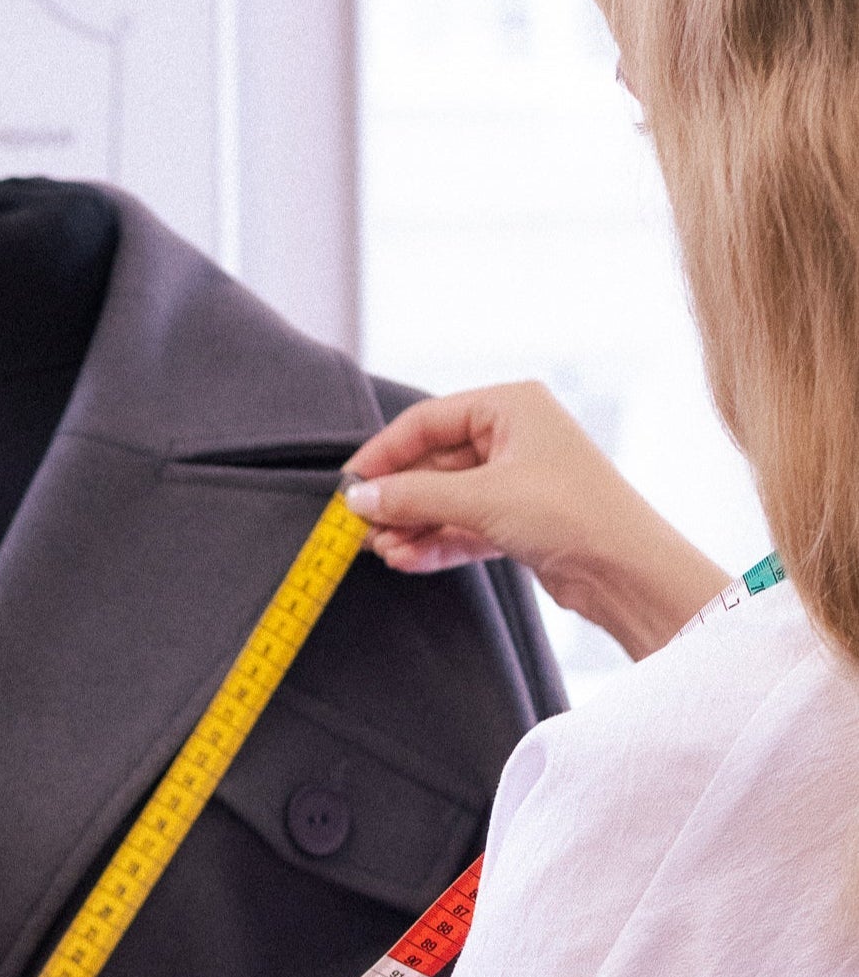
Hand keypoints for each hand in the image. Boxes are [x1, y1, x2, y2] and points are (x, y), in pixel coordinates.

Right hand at [342, 382, 725, 657]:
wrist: (627, 570)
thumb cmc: (569, 513)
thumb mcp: (480, 499)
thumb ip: (413, 496)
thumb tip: (358, 499)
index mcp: (511, 406)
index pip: (426, 421)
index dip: (382, 454)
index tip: (348, 486)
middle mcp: (513, 436)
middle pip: (431, 463)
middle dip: (396, 499)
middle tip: (359, 528)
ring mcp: (514, 480)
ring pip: (443, 498)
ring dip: (410, 526)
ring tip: (382, 551)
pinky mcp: (516, 520)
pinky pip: (460, 525)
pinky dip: (433, 541)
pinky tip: (405, 559)